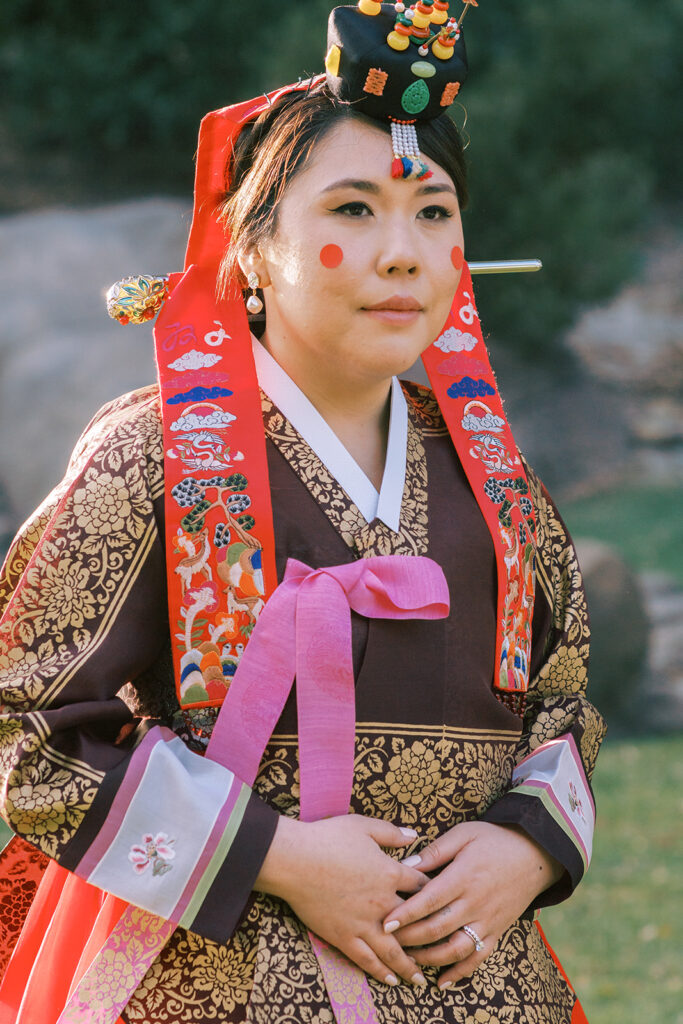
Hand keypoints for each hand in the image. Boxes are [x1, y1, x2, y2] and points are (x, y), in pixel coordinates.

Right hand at [256, 814, 429, 987]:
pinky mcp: (343, 936)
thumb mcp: (363, 826)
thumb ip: (391, 833)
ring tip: (419, 979)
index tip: (439, 900)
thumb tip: (414, 835)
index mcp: (390, 873)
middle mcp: (382, 903)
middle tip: (439, 948)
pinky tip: (390, 980)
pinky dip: (380, 972)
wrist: (295, 859)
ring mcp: (363, 923)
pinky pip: (366, 959)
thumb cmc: (328, 838)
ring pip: (393, 951)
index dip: (433, 892)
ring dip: (408, 967)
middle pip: (414, 925)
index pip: (422, 887)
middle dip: (428, 937)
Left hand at [382, 821, 563, 989]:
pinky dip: (460, 973)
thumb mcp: (464, 834)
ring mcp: (487, 920)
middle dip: (410, 938)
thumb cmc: (494, 839)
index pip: (429, 900)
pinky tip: (442, 982)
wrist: (534, 854)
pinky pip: (478, 958)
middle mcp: (475, 903)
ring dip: (430, 958)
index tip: (386, 923)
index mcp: (464, 877)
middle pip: (438, 928)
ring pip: (456, 949)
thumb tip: (406, 865)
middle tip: (388, 941)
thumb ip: (435, 851)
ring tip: (409, 959)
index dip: (406, 913)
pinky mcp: (497, 931)